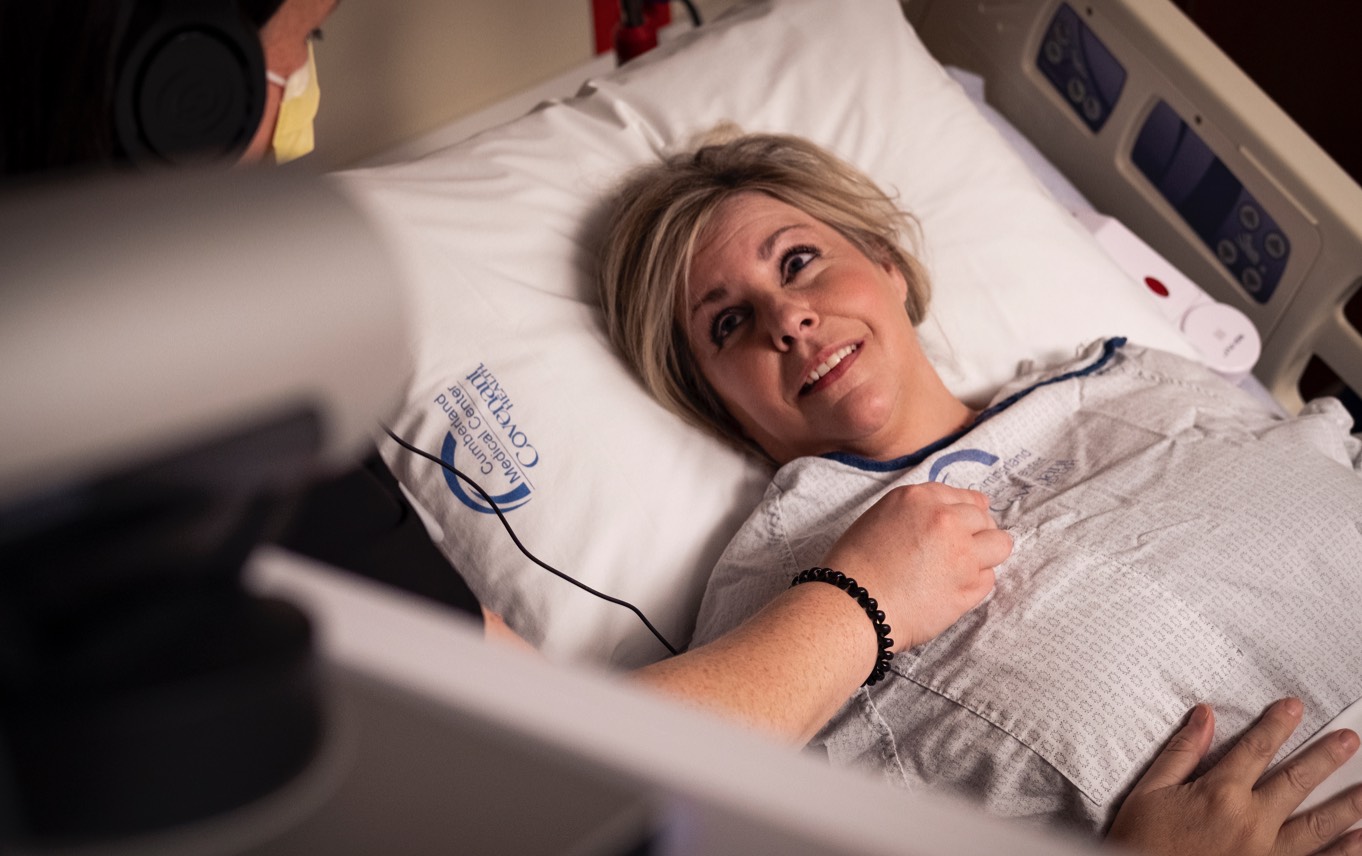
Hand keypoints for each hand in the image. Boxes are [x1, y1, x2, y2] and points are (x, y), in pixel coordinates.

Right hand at [820, 482, 1010, 650]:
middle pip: (985, 518)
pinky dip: (975, 585)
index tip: (960, 528)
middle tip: (955, 555)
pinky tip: (949, 591)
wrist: (851, 606)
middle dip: (976, 534)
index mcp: (919, 498)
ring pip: (1000, 545)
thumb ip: (919, 512)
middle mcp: (945, 519)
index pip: (965, 497)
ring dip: (985, 556)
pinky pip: (989, 579)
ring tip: (960, 571)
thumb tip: (959, 513)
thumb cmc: (855, 566)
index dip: (964, 514)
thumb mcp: (881, 518)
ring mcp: (962, 553)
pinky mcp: (969, 587)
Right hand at [1107, 699, 1361, 855]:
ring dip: (1349, 806)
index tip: (1295, 706)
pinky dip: (1343, 853)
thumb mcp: (1149, 792)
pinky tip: (1361, 841)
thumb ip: (1181, 753)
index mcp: (1219, 795)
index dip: (1277, 725)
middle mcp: (1251, 822)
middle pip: (1296, 782)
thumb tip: (1205, 716)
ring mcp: (1267, 854)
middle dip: (1326, 758)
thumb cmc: (1142, 841)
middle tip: (1352, 740)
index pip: (1255, 749)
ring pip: (1318, 826)